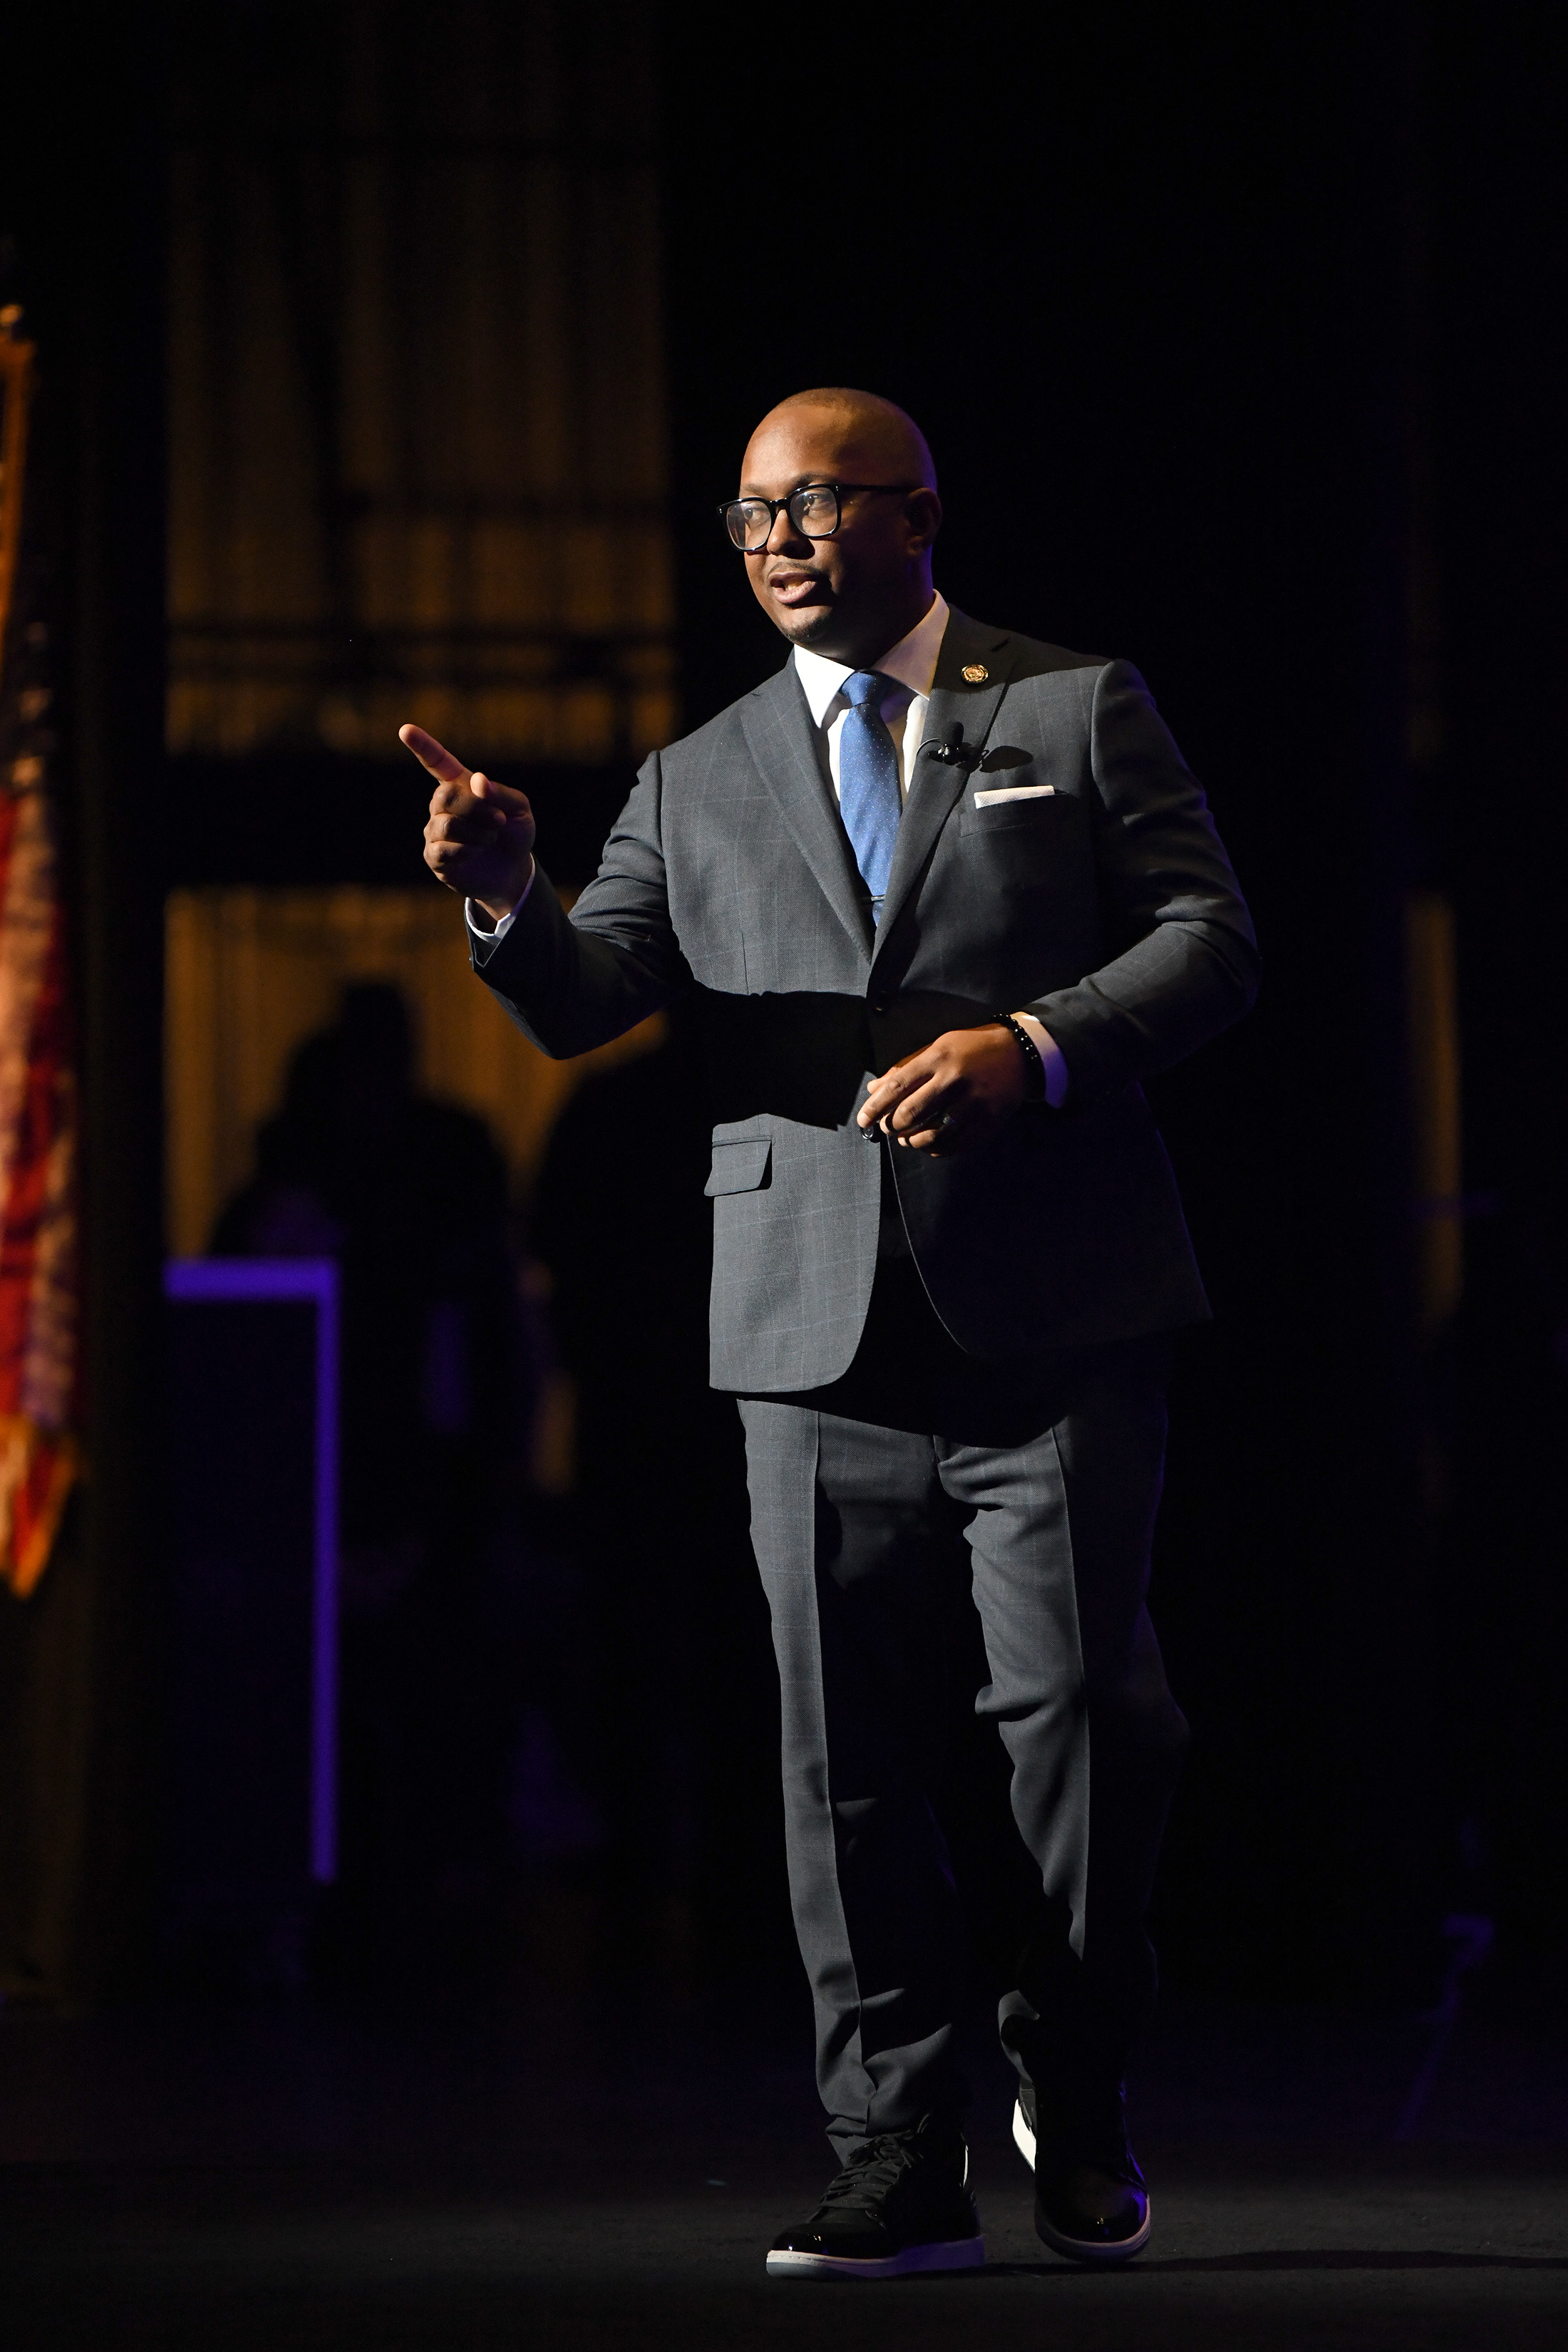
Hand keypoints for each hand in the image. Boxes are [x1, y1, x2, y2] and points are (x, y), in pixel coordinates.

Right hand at [401, 723, 536, 920]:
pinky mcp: (434, 856)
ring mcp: (435, 830)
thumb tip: (477, 780)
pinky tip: (475, 853)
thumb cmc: (513, 833)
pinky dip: (466, 851)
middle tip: (499, 821)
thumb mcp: (519, 809)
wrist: (512, 871)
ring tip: (490, 838)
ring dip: (476, 832)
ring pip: (446, 824)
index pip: (438, 762)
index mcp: (461, 785)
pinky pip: (442, 849)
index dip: (423, 746)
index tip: (406, 730)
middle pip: (445, 795)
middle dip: (477, 808)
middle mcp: (442, 805)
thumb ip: (501, 793)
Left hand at [857, 1023, 1028, 1155]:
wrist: (1019, 1054)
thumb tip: (874, 1090)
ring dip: (912, 1141)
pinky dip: (936, 1148)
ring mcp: (973, 1103)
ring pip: (931, 1135)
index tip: (863, 1121)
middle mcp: (954, 1080)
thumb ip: (905, 1069)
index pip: (897, 1088)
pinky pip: (954, 1145)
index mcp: (937, 1058)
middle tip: (889, 1128)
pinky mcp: (988, 1121)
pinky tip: (930, 1144)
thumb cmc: (970, 1049)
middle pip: (910, 1114)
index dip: (875, 1108)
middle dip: (892, 1126)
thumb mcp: (937, 1048)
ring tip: (907, 1139)